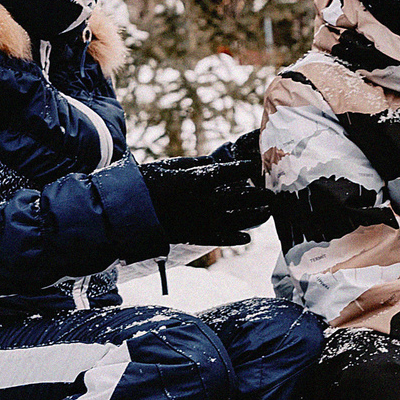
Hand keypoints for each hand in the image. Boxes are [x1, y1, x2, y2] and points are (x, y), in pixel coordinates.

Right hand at [139, 146, 270, 247]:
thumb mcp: (169, 166)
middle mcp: (204, 200)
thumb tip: (212, 161)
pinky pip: (221, 238)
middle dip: (257, 194)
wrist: (128, 214)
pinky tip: (247, 237)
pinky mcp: (195, 236)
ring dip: (254, 215)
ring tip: (267, 213)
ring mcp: (201, 220)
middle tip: (271, 193)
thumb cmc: (146, 184)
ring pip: (236, 218)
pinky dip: (235, 238)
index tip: (253, 167)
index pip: (228, 172)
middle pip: (239, 196)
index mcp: (197, 179)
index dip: (243, 168)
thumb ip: (193, 163)